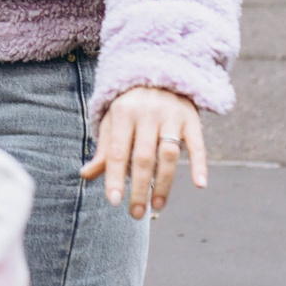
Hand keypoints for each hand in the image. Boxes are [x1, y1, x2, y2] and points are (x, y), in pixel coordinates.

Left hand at [80, 86, 207, 219]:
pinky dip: (199, 164)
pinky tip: (199, 185)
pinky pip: (197, 144)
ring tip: (157, 206)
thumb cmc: (130, 104)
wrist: (159, 72)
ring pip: (169, 155)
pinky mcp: (192, 119)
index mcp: (123, 113)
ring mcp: (172, 116)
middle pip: (143, 157)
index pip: (118, 151)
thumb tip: (85, 175)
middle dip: (139, 188)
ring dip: (164, 183)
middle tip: (135, 213)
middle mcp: (147, 113)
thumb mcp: (113, 120)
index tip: (114, 201)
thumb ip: (104, 149)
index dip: (114, 177)